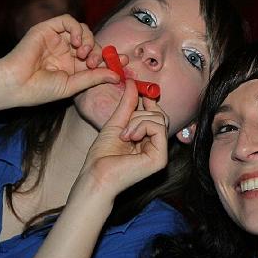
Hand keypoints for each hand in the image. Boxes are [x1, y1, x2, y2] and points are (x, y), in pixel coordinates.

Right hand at [0, 14, 121, 106]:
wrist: (16, 85)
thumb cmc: (40, 90)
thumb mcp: (73, 85)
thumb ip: (94, 77)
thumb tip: (118, 75)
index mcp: (72, 66)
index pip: (97, 57)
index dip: (111, 58)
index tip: (126, 62)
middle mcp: (65, 51)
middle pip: (92, 42)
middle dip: (98, 51)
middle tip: (93, 62)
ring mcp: (56, 39)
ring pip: (82, 30)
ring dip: (89, 40)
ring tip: (83, 54)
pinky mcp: (47, 29)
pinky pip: (67, 20)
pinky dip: (76, 28)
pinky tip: (76, 42)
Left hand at [71, 80, 168, 203]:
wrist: (96, 174)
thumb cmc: (102, 155)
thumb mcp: (116, 123)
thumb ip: (127, 104)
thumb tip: (132, 83)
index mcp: (147, 141)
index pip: (157, 115)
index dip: (150, 103)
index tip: (140, 95)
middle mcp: (156, 147)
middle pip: (160, 116)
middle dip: (140, 113)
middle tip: (124, 125)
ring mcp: (160, 154)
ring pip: (159, 119)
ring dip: (138, 121)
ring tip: (124, 135)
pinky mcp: (160, 159)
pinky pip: (158, 128)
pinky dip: (141, 126)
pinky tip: (129, 137)